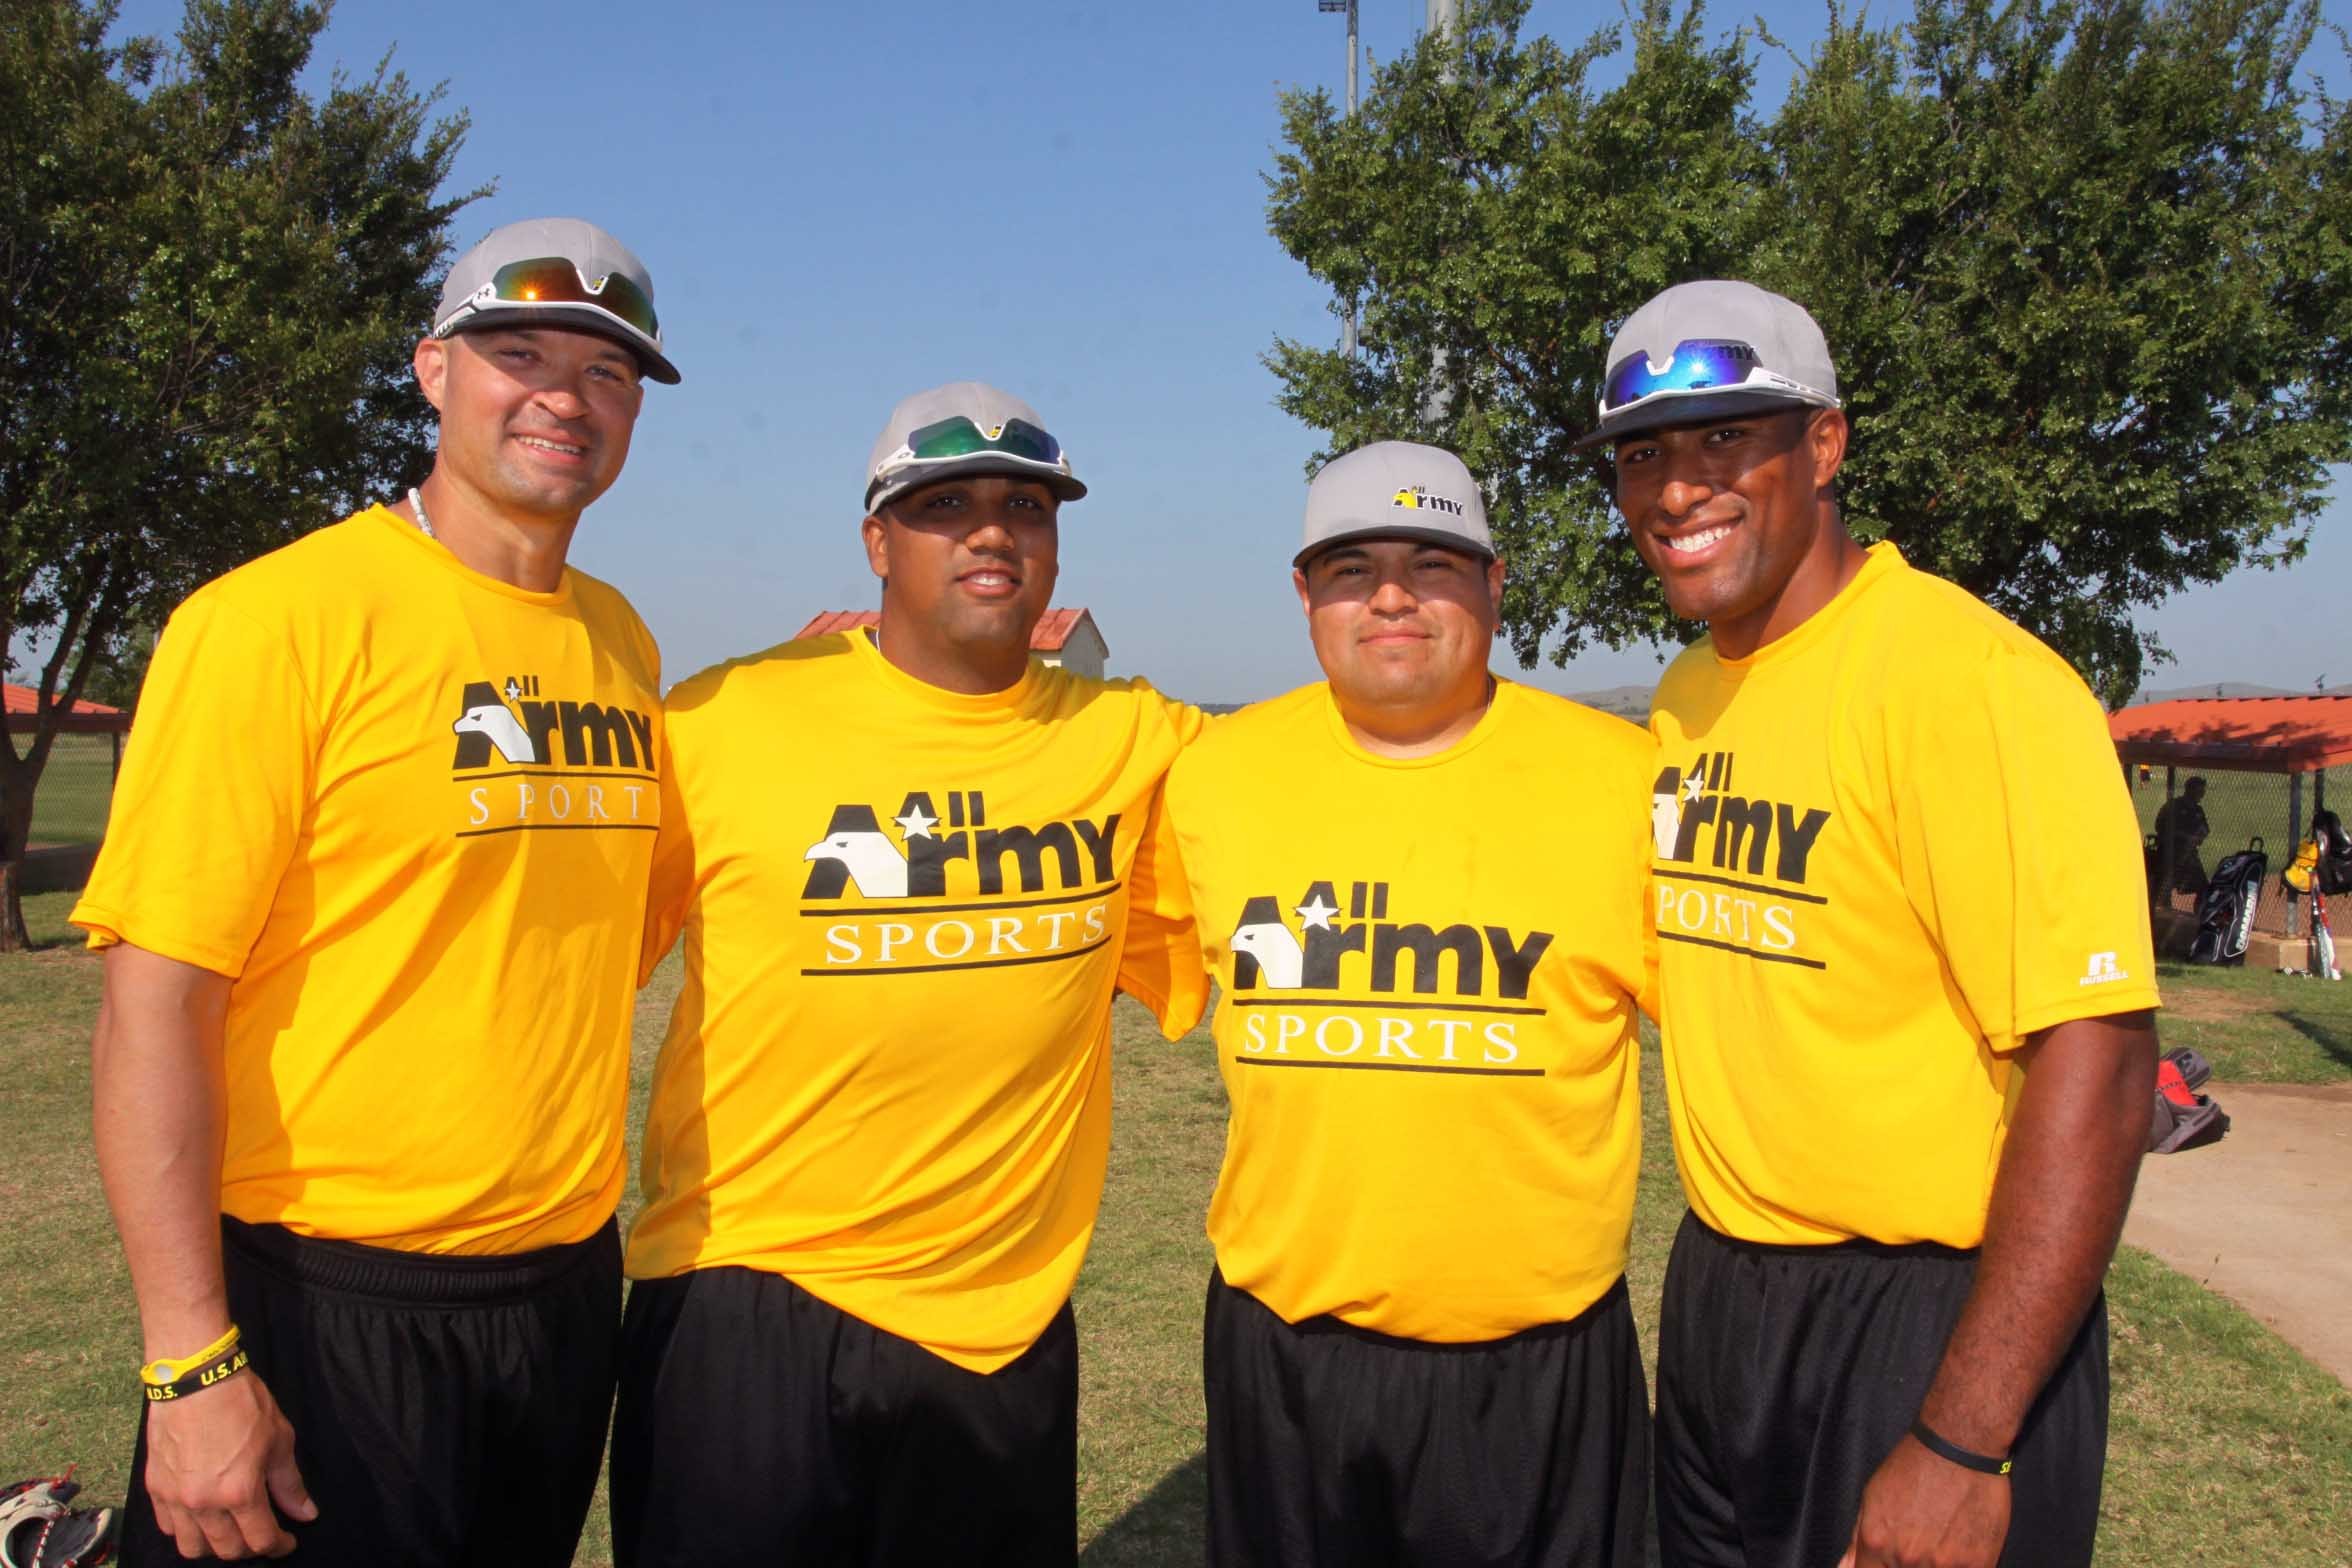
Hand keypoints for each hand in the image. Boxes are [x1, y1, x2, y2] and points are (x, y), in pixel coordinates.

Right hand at [143, 1371, 316, 1558]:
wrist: (196, 1379)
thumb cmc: (242, 1402)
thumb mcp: (279, 1440)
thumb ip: (289, 1484)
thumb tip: (305, 1513)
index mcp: (239, 1492)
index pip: (260, 1540)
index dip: (278, 1546)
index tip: (286, 1541)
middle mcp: (203, 1503)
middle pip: (226, 1550)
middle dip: (249, 1548)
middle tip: (261, 1533)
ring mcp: (175, 1498)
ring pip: (191, 1547)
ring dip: (214, 1546)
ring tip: (230, 1530)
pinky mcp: (155, 1488)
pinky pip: (168, 1526)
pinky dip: (185, 1529)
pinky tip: (201, 1516)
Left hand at [1838, 1433, 2009, 1567]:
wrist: (1959, 1446)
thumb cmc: (1914, 1465)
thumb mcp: (1873, 1496)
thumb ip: (1858, 1539)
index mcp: (1876, 1542)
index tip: (1887, 1562)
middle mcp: (1907, 1558)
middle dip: (1906, 1564)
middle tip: (1919, 1542)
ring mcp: (1944, 1564)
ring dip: (1935, 1565)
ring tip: (1939, 1538)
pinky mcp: (1978, 1563)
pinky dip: (1960, 1565)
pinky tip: (1958, 1545)